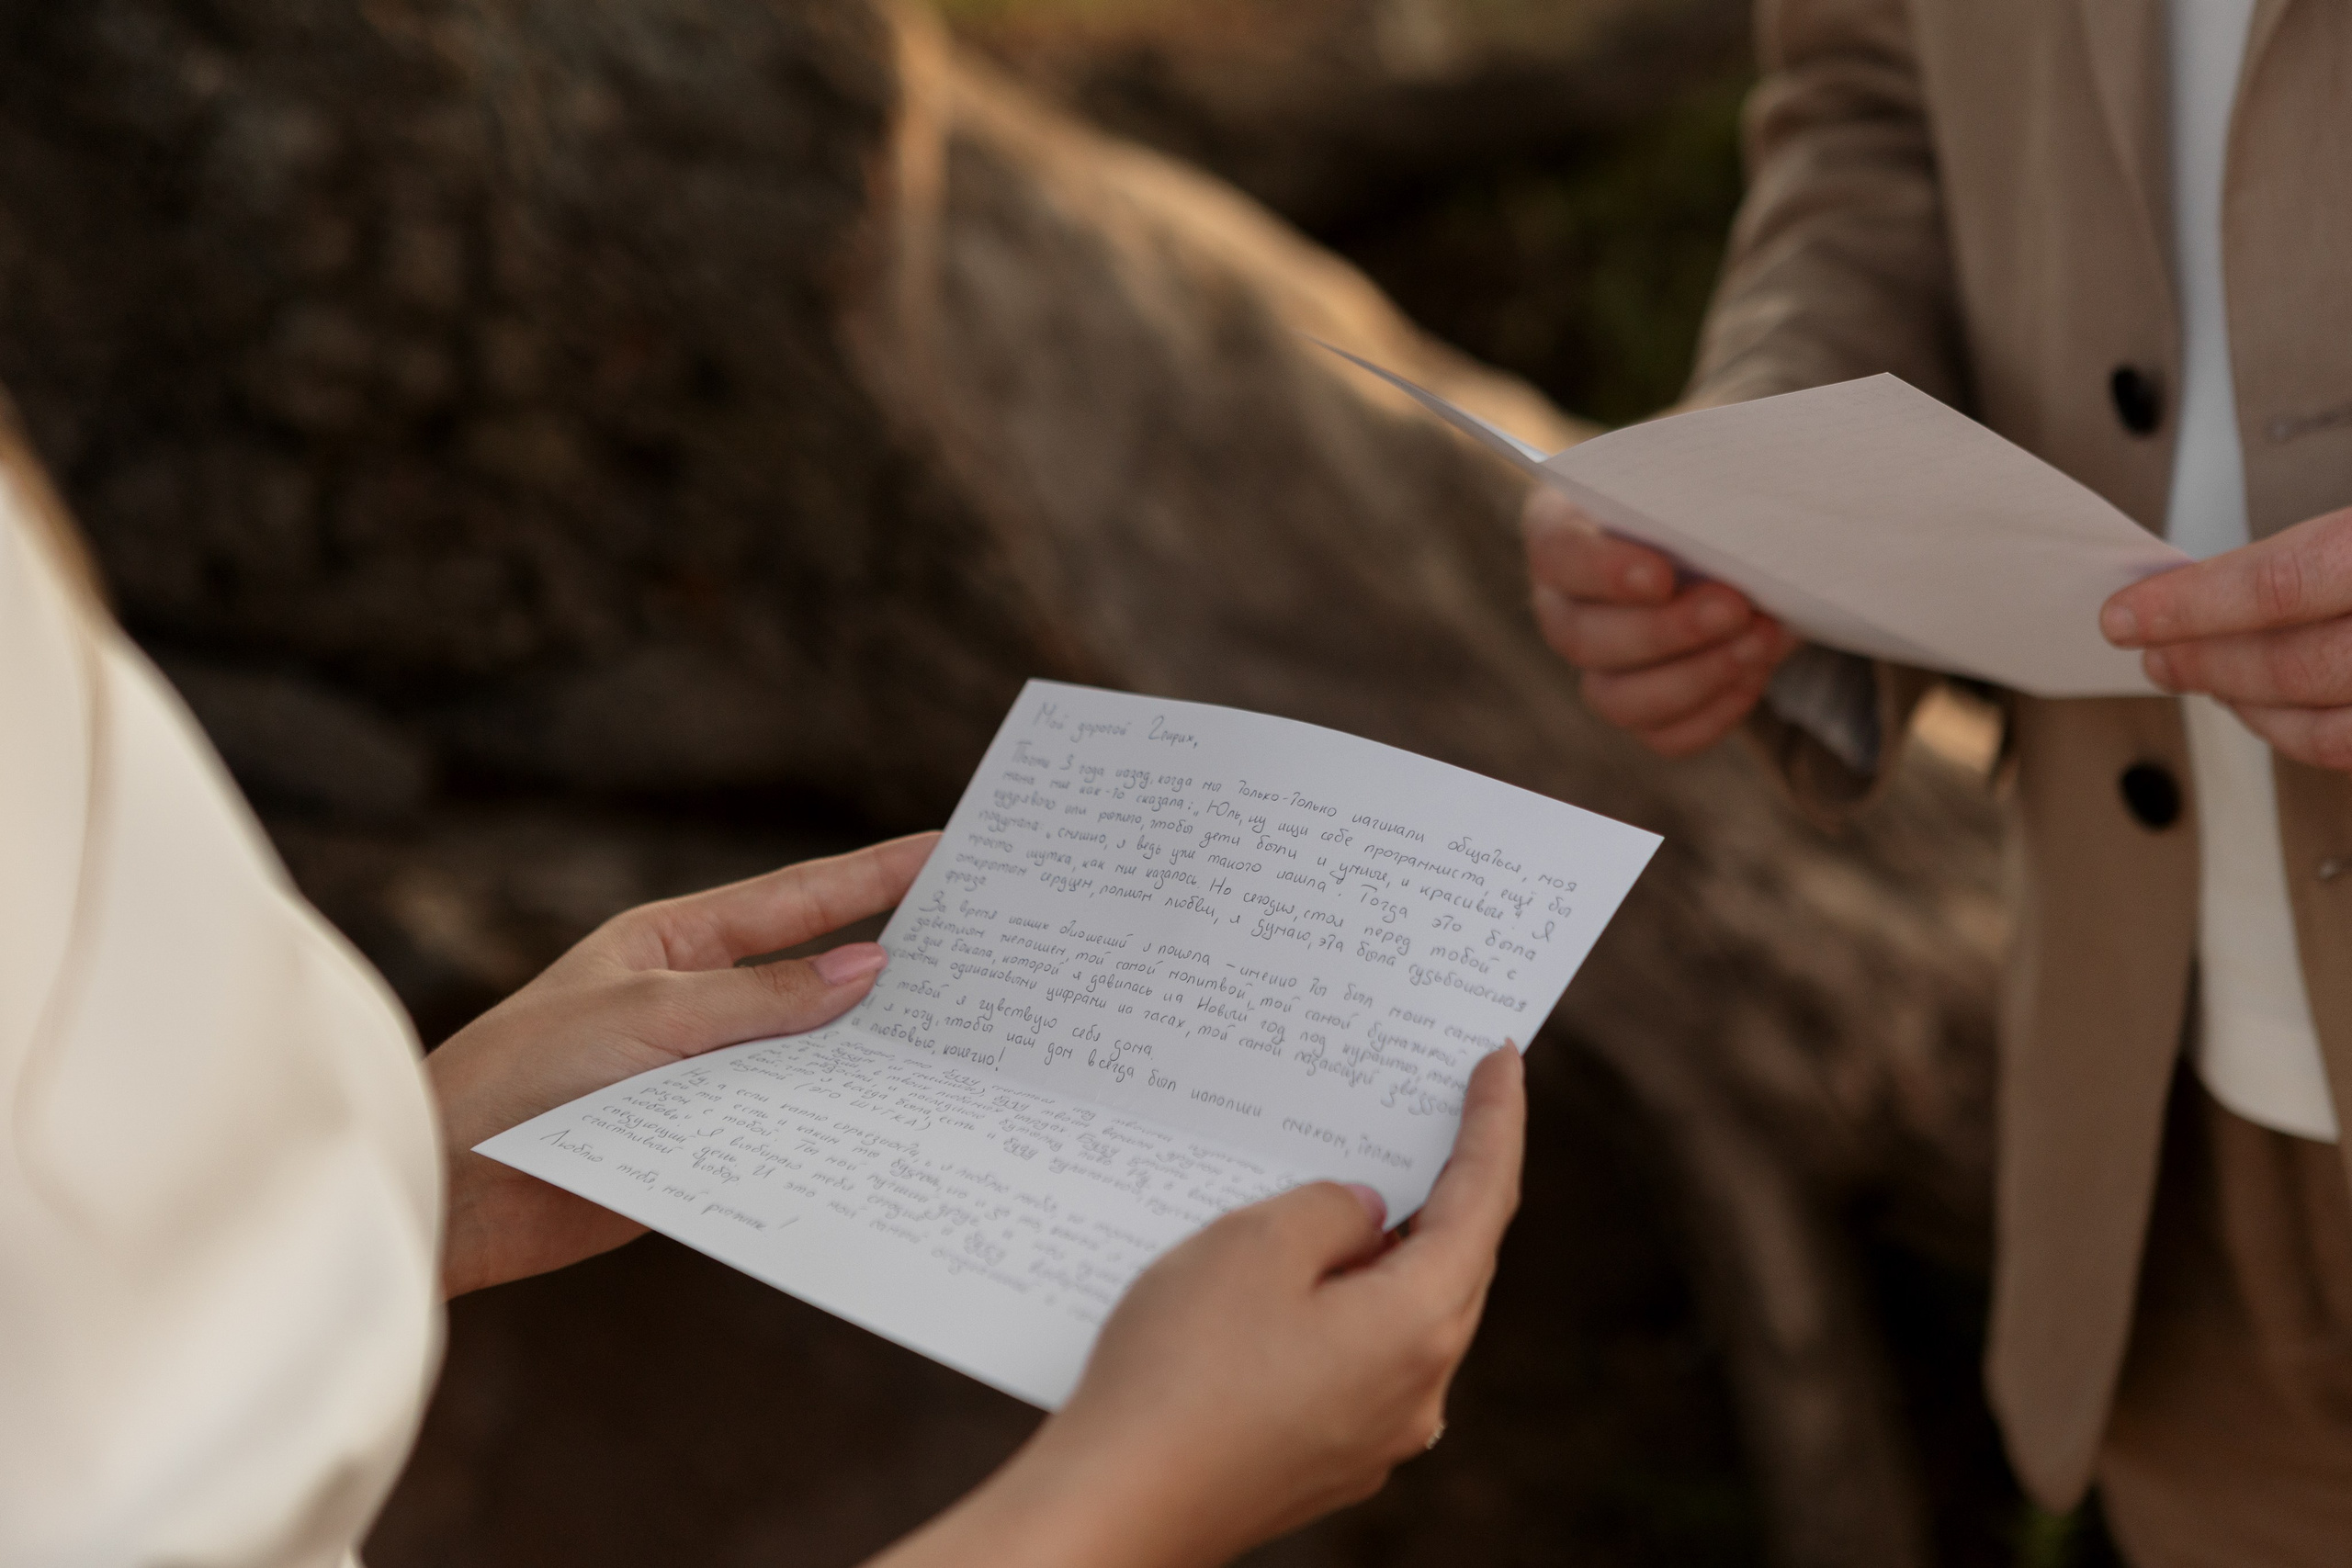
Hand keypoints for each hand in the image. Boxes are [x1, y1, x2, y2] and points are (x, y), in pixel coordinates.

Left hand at [429, 832, 938, 1297]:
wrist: (450, 1188)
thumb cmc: (521, 1077)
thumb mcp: (648, 1015)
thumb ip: (762, 998)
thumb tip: (868, 969)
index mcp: (677, 943)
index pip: (799, 900)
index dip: (876, 875)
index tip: (948, 850)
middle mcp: (698, 1002)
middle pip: (815, 975)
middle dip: (893, 960)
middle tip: (982, 946)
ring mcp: (702, 1073)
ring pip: (808, 1055)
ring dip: (870, 1053)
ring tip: (959, 1042)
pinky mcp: (701, 1142)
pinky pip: (783, 1125)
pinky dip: (833, 1122)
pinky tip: (891, 1122)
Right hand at [872, 1046, 1526, 1567]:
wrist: (1117, 1506)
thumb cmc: (1180, 1371)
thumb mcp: (1256, 1246)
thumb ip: (1333, 1209)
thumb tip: (1370, 1217)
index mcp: (1418, 1326)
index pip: (1484, 1200)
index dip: (1496, 1122)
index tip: (1502, 1060)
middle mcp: (1418, 1391)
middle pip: (1455, 1264)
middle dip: (1444, 1186)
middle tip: (1433, 1111)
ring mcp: (1375, 1437)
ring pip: (1404, 1316)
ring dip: (1387, 1251)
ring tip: (1351, 1184)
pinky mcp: (1327, 1460)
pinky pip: (1358, 1360)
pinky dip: (1346, 1306)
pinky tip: (1296, 1279)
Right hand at [1524, 487, 1799, 755]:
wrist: (1745, 534)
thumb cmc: (1716, 482)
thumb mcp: (1710, 460)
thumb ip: (1707, 476)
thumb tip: (1740, 515)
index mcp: (1563, 528)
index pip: (1556, 552)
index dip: (1601, 571)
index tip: (1661, 574)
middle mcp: (1565, 604)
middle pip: (1582, 638)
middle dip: (1665, 631)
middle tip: (1734, 608)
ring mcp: (1599, 665)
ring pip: (1617, 699)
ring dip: (1694, 677)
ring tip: (1759, 641)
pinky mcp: (1643, 706)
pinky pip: (1664, 735)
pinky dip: (1715, 712)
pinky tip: (1754, 671)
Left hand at [2102, 505, 2351, 769]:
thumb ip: (2315, 547)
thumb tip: (2202, 578)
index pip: (2281, 584)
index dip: (2188, 606)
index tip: (2125, 617)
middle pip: (2295, 666)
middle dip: (2207, 663)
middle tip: (2156, 656)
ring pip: (2325, 730)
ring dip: (2246, 705)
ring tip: (2202, 677)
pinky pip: (2350, 748)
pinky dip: (2297, 730)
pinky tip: (2266, 704)